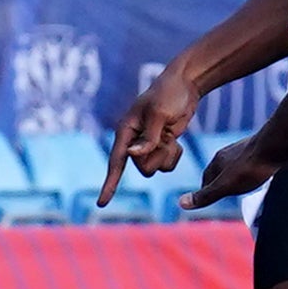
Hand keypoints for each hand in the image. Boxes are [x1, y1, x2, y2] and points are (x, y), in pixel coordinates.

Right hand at [99, 66, 204, 205]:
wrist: (185, 85)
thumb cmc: (169, 95)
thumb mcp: (160, 114)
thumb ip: (149, 137)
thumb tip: (133, 155)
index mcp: (126, 132)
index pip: (116, 162)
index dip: (110, 184)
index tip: (102, 204)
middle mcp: (133, 142)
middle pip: (142, 168)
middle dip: (157, 157)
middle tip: (166, 137)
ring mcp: (147, 146)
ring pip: (155, 168)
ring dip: (167, 156)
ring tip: (171, 136)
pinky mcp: (161, 147)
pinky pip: (167, 164)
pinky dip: (174, 155)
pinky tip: (176, 140)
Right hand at [180, 132, 287, 212]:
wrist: (279, 146)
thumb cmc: (251, 167)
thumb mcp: (225, 185)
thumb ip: (206, 195)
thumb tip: (181, 203)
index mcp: (219, 160)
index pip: (207, 177)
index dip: (206, 190)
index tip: (206, 199)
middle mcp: (233, 153)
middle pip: (223, 171)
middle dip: (222, 183)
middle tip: (224, 195)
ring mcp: (251, 151)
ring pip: (241, 167)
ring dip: (241, 177)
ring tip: (244, 188)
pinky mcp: (268, 152)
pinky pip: (260, 164)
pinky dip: (257, 172)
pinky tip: (264, 178)